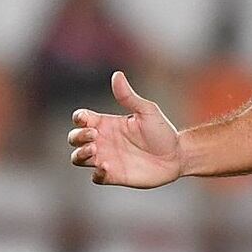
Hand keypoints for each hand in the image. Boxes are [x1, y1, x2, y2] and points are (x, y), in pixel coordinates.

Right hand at [67, 71, 183, 187]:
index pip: (82, 119)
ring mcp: (106, 159)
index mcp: (107, 124)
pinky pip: (95, 177)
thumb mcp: (146, 110)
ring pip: (78, 158)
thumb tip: (117, 75)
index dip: (78, 118)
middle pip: (74, 139)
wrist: (176, 156)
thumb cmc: (162, 132)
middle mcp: (103, 141)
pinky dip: (96, 173)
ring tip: (94, 150)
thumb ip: (128, 96)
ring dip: (80, 154)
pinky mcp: (113, 176)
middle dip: (77, 136)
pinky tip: (107, 167)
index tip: (85, 119)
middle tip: (93, 135)